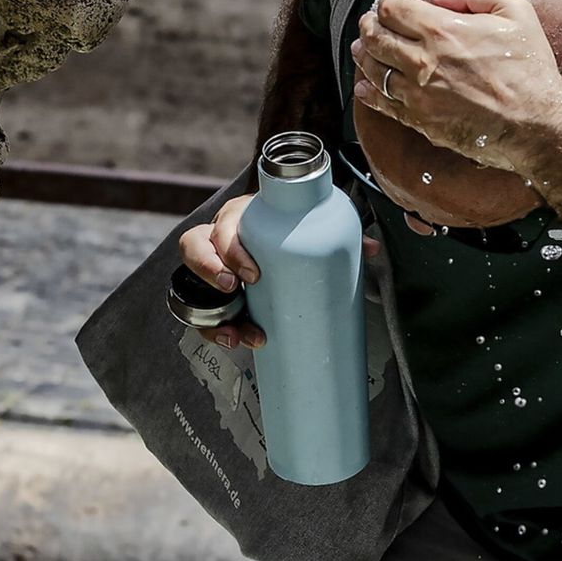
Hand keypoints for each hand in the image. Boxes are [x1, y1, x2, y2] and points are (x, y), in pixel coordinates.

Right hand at [178, 192, 381, 349]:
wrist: (278, 238)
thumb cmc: (287, 231)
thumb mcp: (305, 229)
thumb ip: (335, 234)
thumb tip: (369, 248)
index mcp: (241, 218)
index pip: (224, 226)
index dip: (231, 248)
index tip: (253, 273)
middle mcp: (218, 239)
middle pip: (195, 248)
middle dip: (211, 271)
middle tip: (235, 291)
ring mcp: (211, 267)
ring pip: (192, 286)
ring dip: (211, 315)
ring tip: (236, 335)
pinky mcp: (211, 293)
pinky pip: (201, 313)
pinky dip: (216, 331)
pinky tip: (236, 342)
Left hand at [349, 0, 561, 173]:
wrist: (534, 124)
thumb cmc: (529, 68)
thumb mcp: (516, 11)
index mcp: (443, 30)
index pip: (393, 9)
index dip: (388, 4)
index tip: (390, 6)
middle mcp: (422, 61)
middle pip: (375, 37)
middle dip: (369, 27)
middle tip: (369, 24)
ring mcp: (417, 93)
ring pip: (374, 69)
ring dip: (364, 56)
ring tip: (362, 49)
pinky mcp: (419, 119)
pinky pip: (382, 103)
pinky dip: (368, 92)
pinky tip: (364, 86)